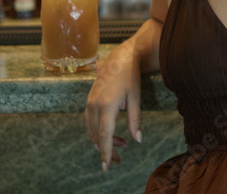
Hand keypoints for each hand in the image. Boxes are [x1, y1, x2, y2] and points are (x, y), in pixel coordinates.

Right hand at [84, 44, 143, 170]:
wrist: (120, 59)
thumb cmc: (130, 78)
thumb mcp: (136, 99)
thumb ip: (135, 120)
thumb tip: (137, 140)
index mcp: (107, 105)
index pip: (105, 135)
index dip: (106, 152)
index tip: (107, 166)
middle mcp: (94, 105)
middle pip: (96, 136)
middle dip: (107, 150)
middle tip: (119, 160)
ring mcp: (89, 102)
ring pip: (91, 130)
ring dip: (103, 141)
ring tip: (121, 145)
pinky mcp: (89, 100)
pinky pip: (89, 122)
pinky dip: (97, 132)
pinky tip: (110, 134)